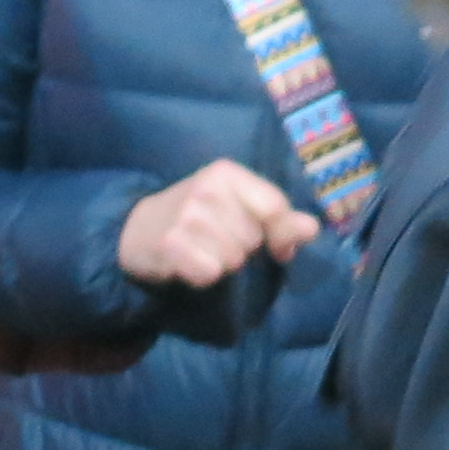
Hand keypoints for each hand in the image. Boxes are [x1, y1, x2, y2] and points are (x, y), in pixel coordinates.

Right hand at [118, 160, 315, 289]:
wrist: (137, 229)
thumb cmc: (197, 217)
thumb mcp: (238, 207)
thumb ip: (278, 218)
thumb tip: (312, 228)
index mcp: (227, 173)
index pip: (274, 208)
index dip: (280, 234)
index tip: (274, 247)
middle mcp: (207, 189)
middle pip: (253, 239)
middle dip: (243, 248)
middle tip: (218, 242)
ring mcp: (186, 215)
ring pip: (233, 259)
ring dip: (222, 265)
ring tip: (202, 251)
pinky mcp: (170, 244)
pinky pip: (210, 273)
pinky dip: (203, 276)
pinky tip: (189, 264)